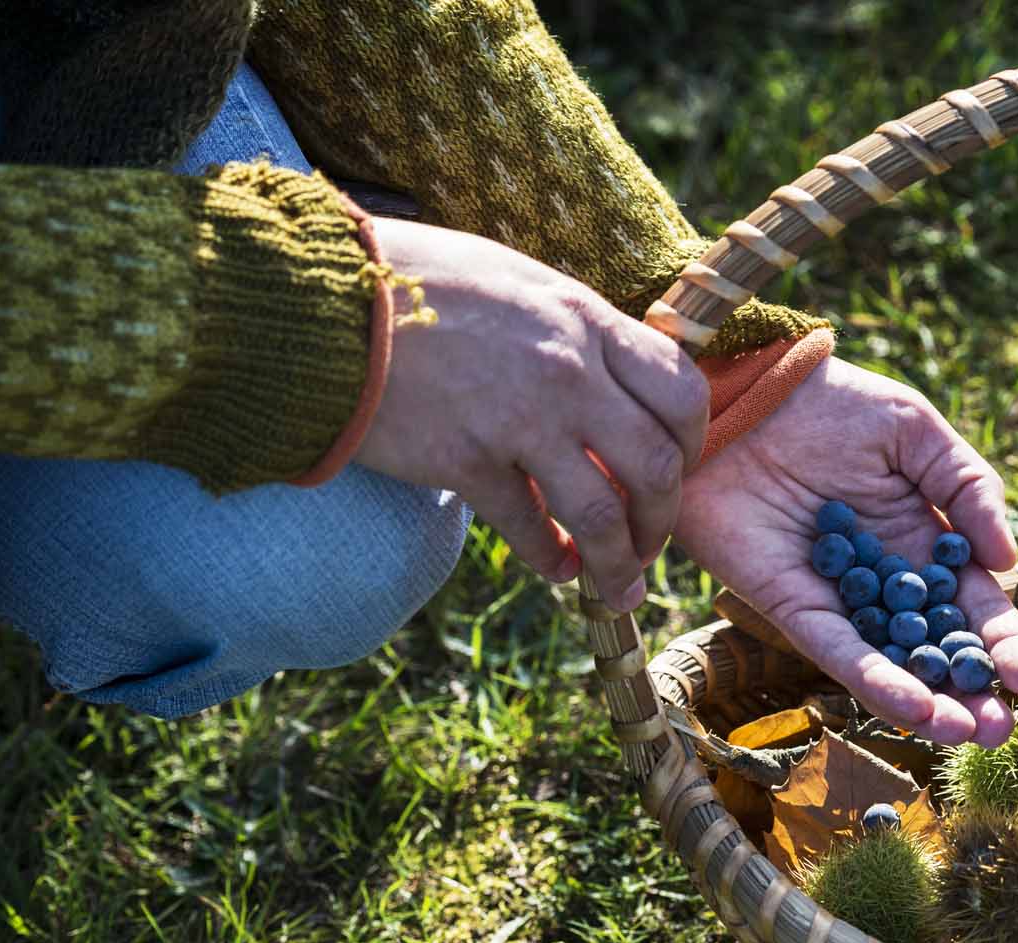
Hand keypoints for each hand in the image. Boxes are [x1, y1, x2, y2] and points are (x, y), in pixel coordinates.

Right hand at [354, 218, 706, 613]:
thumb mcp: (517, 281)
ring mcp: (520, 420)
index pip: (681, 391)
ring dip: (617, 561)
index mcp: (585, 320)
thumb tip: (609, 370)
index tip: (679, 468)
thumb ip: (571, 328)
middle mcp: (568, 372)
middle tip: (650, 542)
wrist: (325, 299)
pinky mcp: (467, 462)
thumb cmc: (415, 281)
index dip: (692, 443)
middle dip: (663, 518)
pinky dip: (551, 560)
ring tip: (617, 585)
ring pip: (603, 514)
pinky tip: (556, 569)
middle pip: (657, 466)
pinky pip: (531, 529)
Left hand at [675, 359, 1017, 746]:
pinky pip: (839, 653)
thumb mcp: (916, 433)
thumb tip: (1006, 560)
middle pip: (938, 651)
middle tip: (1003, 727)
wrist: (743, 396)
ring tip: (969, 733)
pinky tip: (912, 709)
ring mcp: (842, 602)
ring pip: (892, 666)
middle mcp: (887, 585)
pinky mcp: (792, 609)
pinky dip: (875, 682)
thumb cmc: (832, 404)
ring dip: (931, 705)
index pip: (973, 607)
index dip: (1003, 642)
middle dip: (973, 691)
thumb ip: (969, 488)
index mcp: (926, 546)